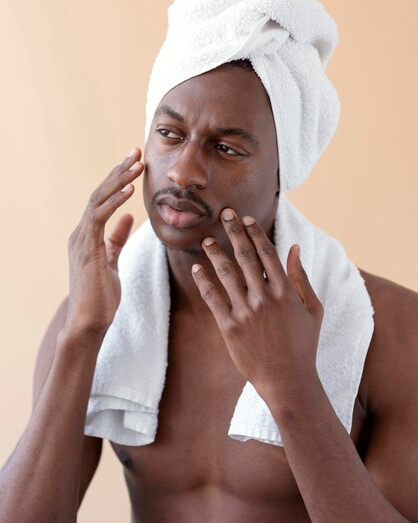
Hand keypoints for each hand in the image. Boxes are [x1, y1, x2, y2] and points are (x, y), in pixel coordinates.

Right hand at [64, 147, 143, 337]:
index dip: (118, 179)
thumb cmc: (101, 295)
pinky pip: (99, 217)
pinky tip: (129, 189)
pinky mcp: (87, 248)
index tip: (135, 163)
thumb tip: (128, 218)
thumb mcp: (113, 260)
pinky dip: (114, 201)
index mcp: (88, 234)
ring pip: (98, 200)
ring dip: (119, 180)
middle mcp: (81, 232)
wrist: (89, 322)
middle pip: (100, 193)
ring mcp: (82, 239)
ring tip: (136, 163)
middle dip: (119, 171)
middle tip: (136, 151)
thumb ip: (117, 238)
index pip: (102, 199)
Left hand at [192, 208, 323, 405]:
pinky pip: (213, 298)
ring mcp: (246, 313)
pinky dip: (204, 281)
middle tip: (224, 214)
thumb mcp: (313, 310)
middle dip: (234, 232)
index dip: (254, 233)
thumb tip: (295, 248)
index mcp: (285, 292)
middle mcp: (264, 298)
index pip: (267, 253)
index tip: (246, 219)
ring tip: (207, 240)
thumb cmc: (304, 345)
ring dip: (215, 253)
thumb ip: (301, 277)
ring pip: (226, 274)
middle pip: (245, 257)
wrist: (289, 381)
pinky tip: (197, 268)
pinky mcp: (230, 328)